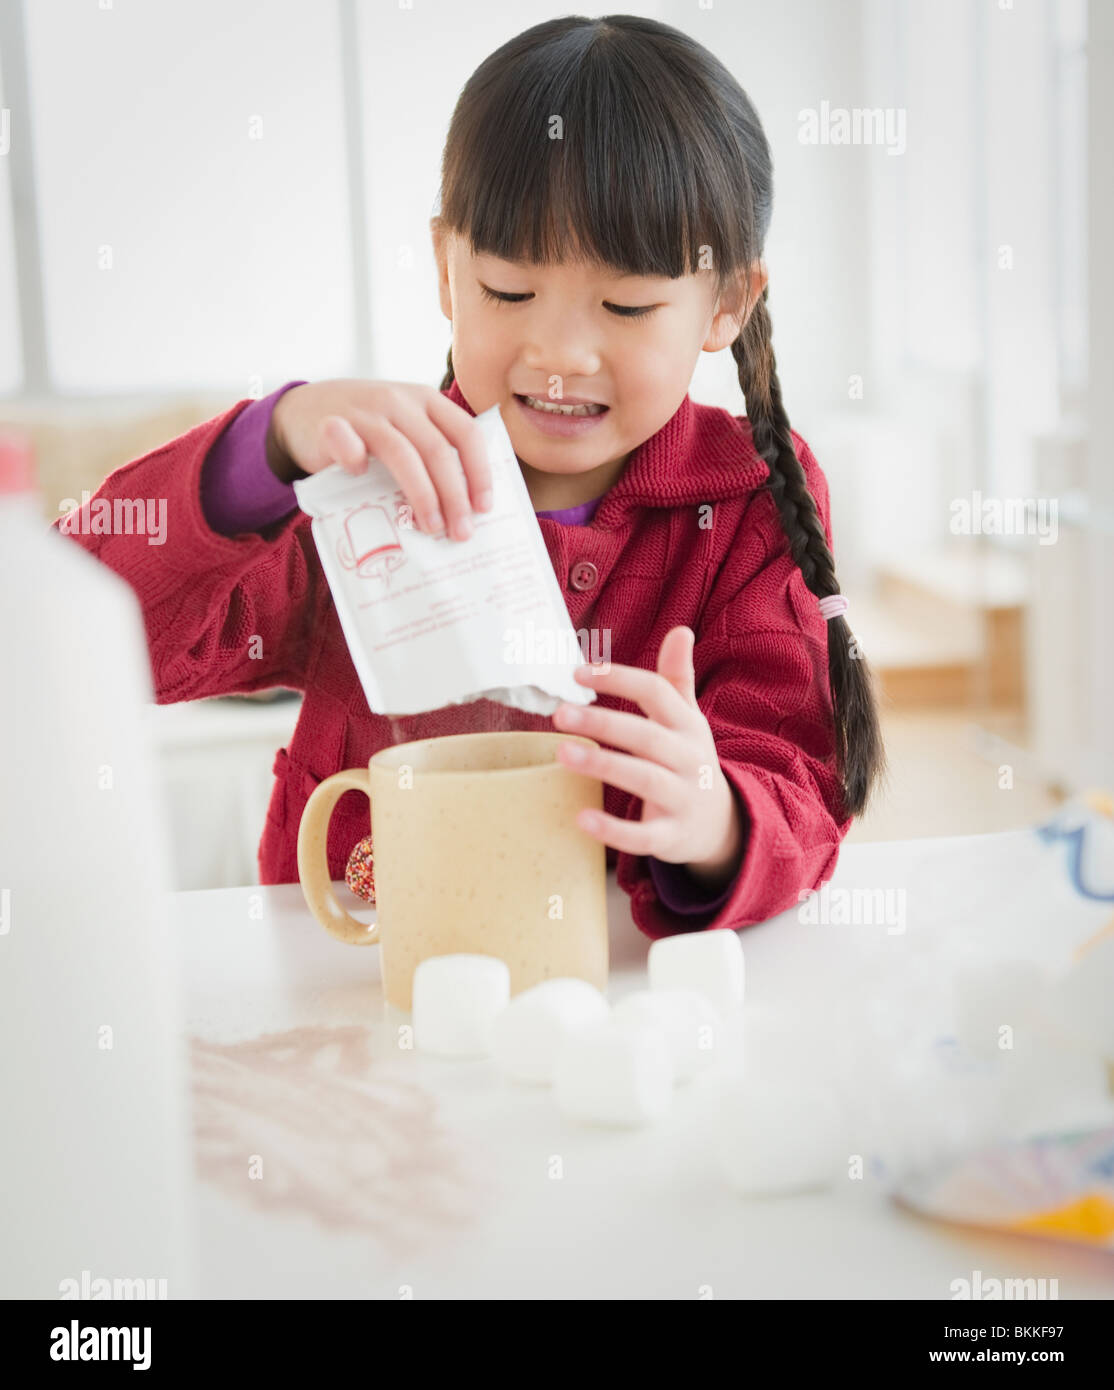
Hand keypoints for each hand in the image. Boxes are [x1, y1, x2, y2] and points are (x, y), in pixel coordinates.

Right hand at [269, 379, 491, 540]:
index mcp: (426, 401)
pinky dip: (355, 460)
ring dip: (421, 493)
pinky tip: (360, 477)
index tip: (484, 508)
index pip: (466, 433)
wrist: (302, 412)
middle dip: (454, 495)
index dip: (480, 471)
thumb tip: (464, 512)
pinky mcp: (330, 423)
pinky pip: (346, 441)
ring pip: (402, 452)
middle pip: (438, 449)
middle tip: (461, 532)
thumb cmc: (364, 432)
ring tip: (431, 527)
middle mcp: (400, 401)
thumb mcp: (404, 429)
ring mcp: (364, 411)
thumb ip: (430, 456)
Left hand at [551, 626, 744, 888]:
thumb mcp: (689, 720)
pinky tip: (581, 817)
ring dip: (603, 766)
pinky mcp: (672, 837)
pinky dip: (614, 829)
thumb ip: (678, 678)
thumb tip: (681, 630)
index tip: (577, 673)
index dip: (619, 680)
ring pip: (644, 780)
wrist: (720, 825)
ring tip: (561, 753)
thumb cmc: (689, 762)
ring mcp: (683, 798)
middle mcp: (688, 759)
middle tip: (559, 713)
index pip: (657, 693)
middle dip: (603, 723)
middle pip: (646, 736)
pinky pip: (644, 834)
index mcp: (688, 725)